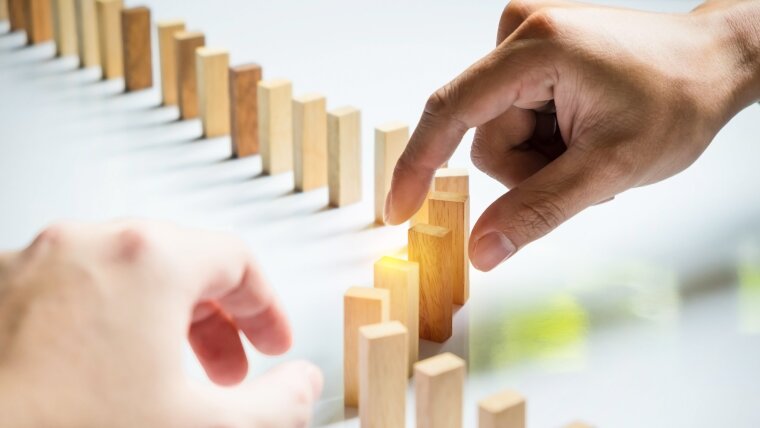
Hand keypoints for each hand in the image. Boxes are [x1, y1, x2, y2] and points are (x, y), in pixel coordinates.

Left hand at [0, 221, 321, 426]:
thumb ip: (281, 405)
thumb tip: (302, 385)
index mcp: (147, 259)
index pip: (237, 259)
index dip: (267, 307)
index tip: (272, 340)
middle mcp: (87, 245)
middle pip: (181, 263)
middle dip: (217, 320)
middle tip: (230, 367)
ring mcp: (33, 263)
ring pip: (125, 273)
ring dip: (163, 321)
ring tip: (172, 374)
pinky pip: (74, 289)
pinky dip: (108, 321)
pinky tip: (109, 372)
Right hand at [384, 0, 759, 270]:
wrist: (714, 63)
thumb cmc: (678, 100)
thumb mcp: (609, 168)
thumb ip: (538, 210)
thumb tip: (480, 249)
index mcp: (537, 48)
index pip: (452, 110)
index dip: (418, 165)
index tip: (398, 211)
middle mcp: (521, 33)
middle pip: (485, 136)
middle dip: (527, 170)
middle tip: (581, 169)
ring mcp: (524, 40)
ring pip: (497, 134)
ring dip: (538, 158)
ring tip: (587, 148)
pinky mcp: (530, 54)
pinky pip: (511, 118)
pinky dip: (542, 141)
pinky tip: (579, 132)